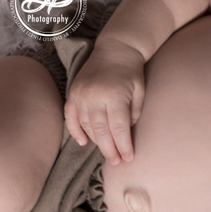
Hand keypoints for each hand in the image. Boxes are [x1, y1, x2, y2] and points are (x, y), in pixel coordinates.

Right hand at [64, 39, 145, 163]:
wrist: (116, 48)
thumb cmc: (131, 72)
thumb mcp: (140, 91)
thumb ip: (134, 113)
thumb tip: (126, 135)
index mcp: (115, 95)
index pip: (118, 128)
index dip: (123, 145)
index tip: (129, 158)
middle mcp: (95, 95)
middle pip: (101, 131)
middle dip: (110, 150)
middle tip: (117, 162)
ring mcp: (81, 94)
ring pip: (87, 126)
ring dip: (96, 142)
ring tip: (107, 153)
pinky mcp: (73, 92)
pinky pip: (70, 117)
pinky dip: (75, 131)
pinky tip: (84, 143)